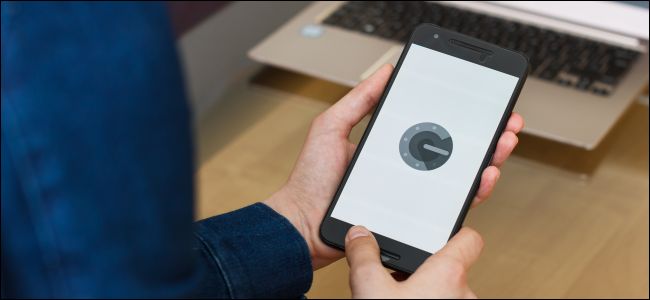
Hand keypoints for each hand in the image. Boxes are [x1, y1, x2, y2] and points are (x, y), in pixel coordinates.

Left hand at [264, 64, 523, 269]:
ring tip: (502, 144)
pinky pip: (450, 204)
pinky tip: (483, 176)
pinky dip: (473, 191)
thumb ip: (358, 101)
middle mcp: (405, 169)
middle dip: (484, 135)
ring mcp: (411, 193)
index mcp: (390, 147)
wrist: (303, 224)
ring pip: (459, 176)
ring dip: (487, 159)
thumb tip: (384, 72)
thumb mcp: (331, 128)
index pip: (431, 128)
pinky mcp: (414, 217)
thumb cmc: (311, 181)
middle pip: (453, 150)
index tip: (479, 103)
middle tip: (505, 123)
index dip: (458, 116)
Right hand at [345, 225, 482, 297]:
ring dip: (428, 297)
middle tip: (403, 278)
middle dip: (428, 274)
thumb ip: (364, 255)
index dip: (454, 232)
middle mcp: (464, 295)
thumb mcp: (368, 287)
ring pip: (448, 296)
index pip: (469, 239)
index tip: (440, 232)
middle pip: (453, 271)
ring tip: (399, 299)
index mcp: (448, 274)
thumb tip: (359, 236)